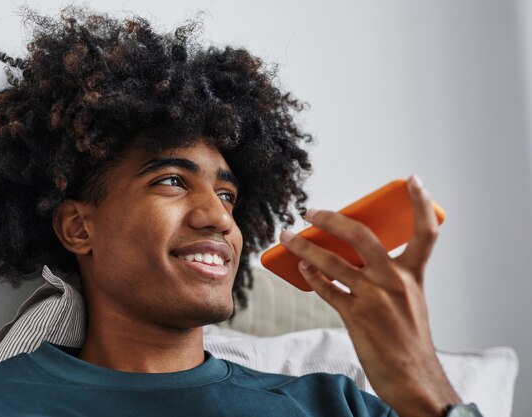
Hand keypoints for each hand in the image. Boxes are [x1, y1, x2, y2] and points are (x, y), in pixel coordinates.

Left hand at [279, 175, 459, 416]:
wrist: (414, 378)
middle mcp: (395, 280)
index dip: (420, 202)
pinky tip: (301, 267)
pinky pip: (326, 288)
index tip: (413, 180)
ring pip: (332, 260)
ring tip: (287, 237)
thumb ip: (388, 276)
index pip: (425, 231)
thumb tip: (354, 258)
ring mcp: (374, 297)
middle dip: (332, 218)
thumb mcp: (409, 301)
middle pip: (361, 235)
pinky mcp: (356, 315)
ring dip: (304, 245)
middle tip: (311, 211)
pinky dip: (311, 275)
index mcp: (413, 274)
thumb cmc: (410, 339)